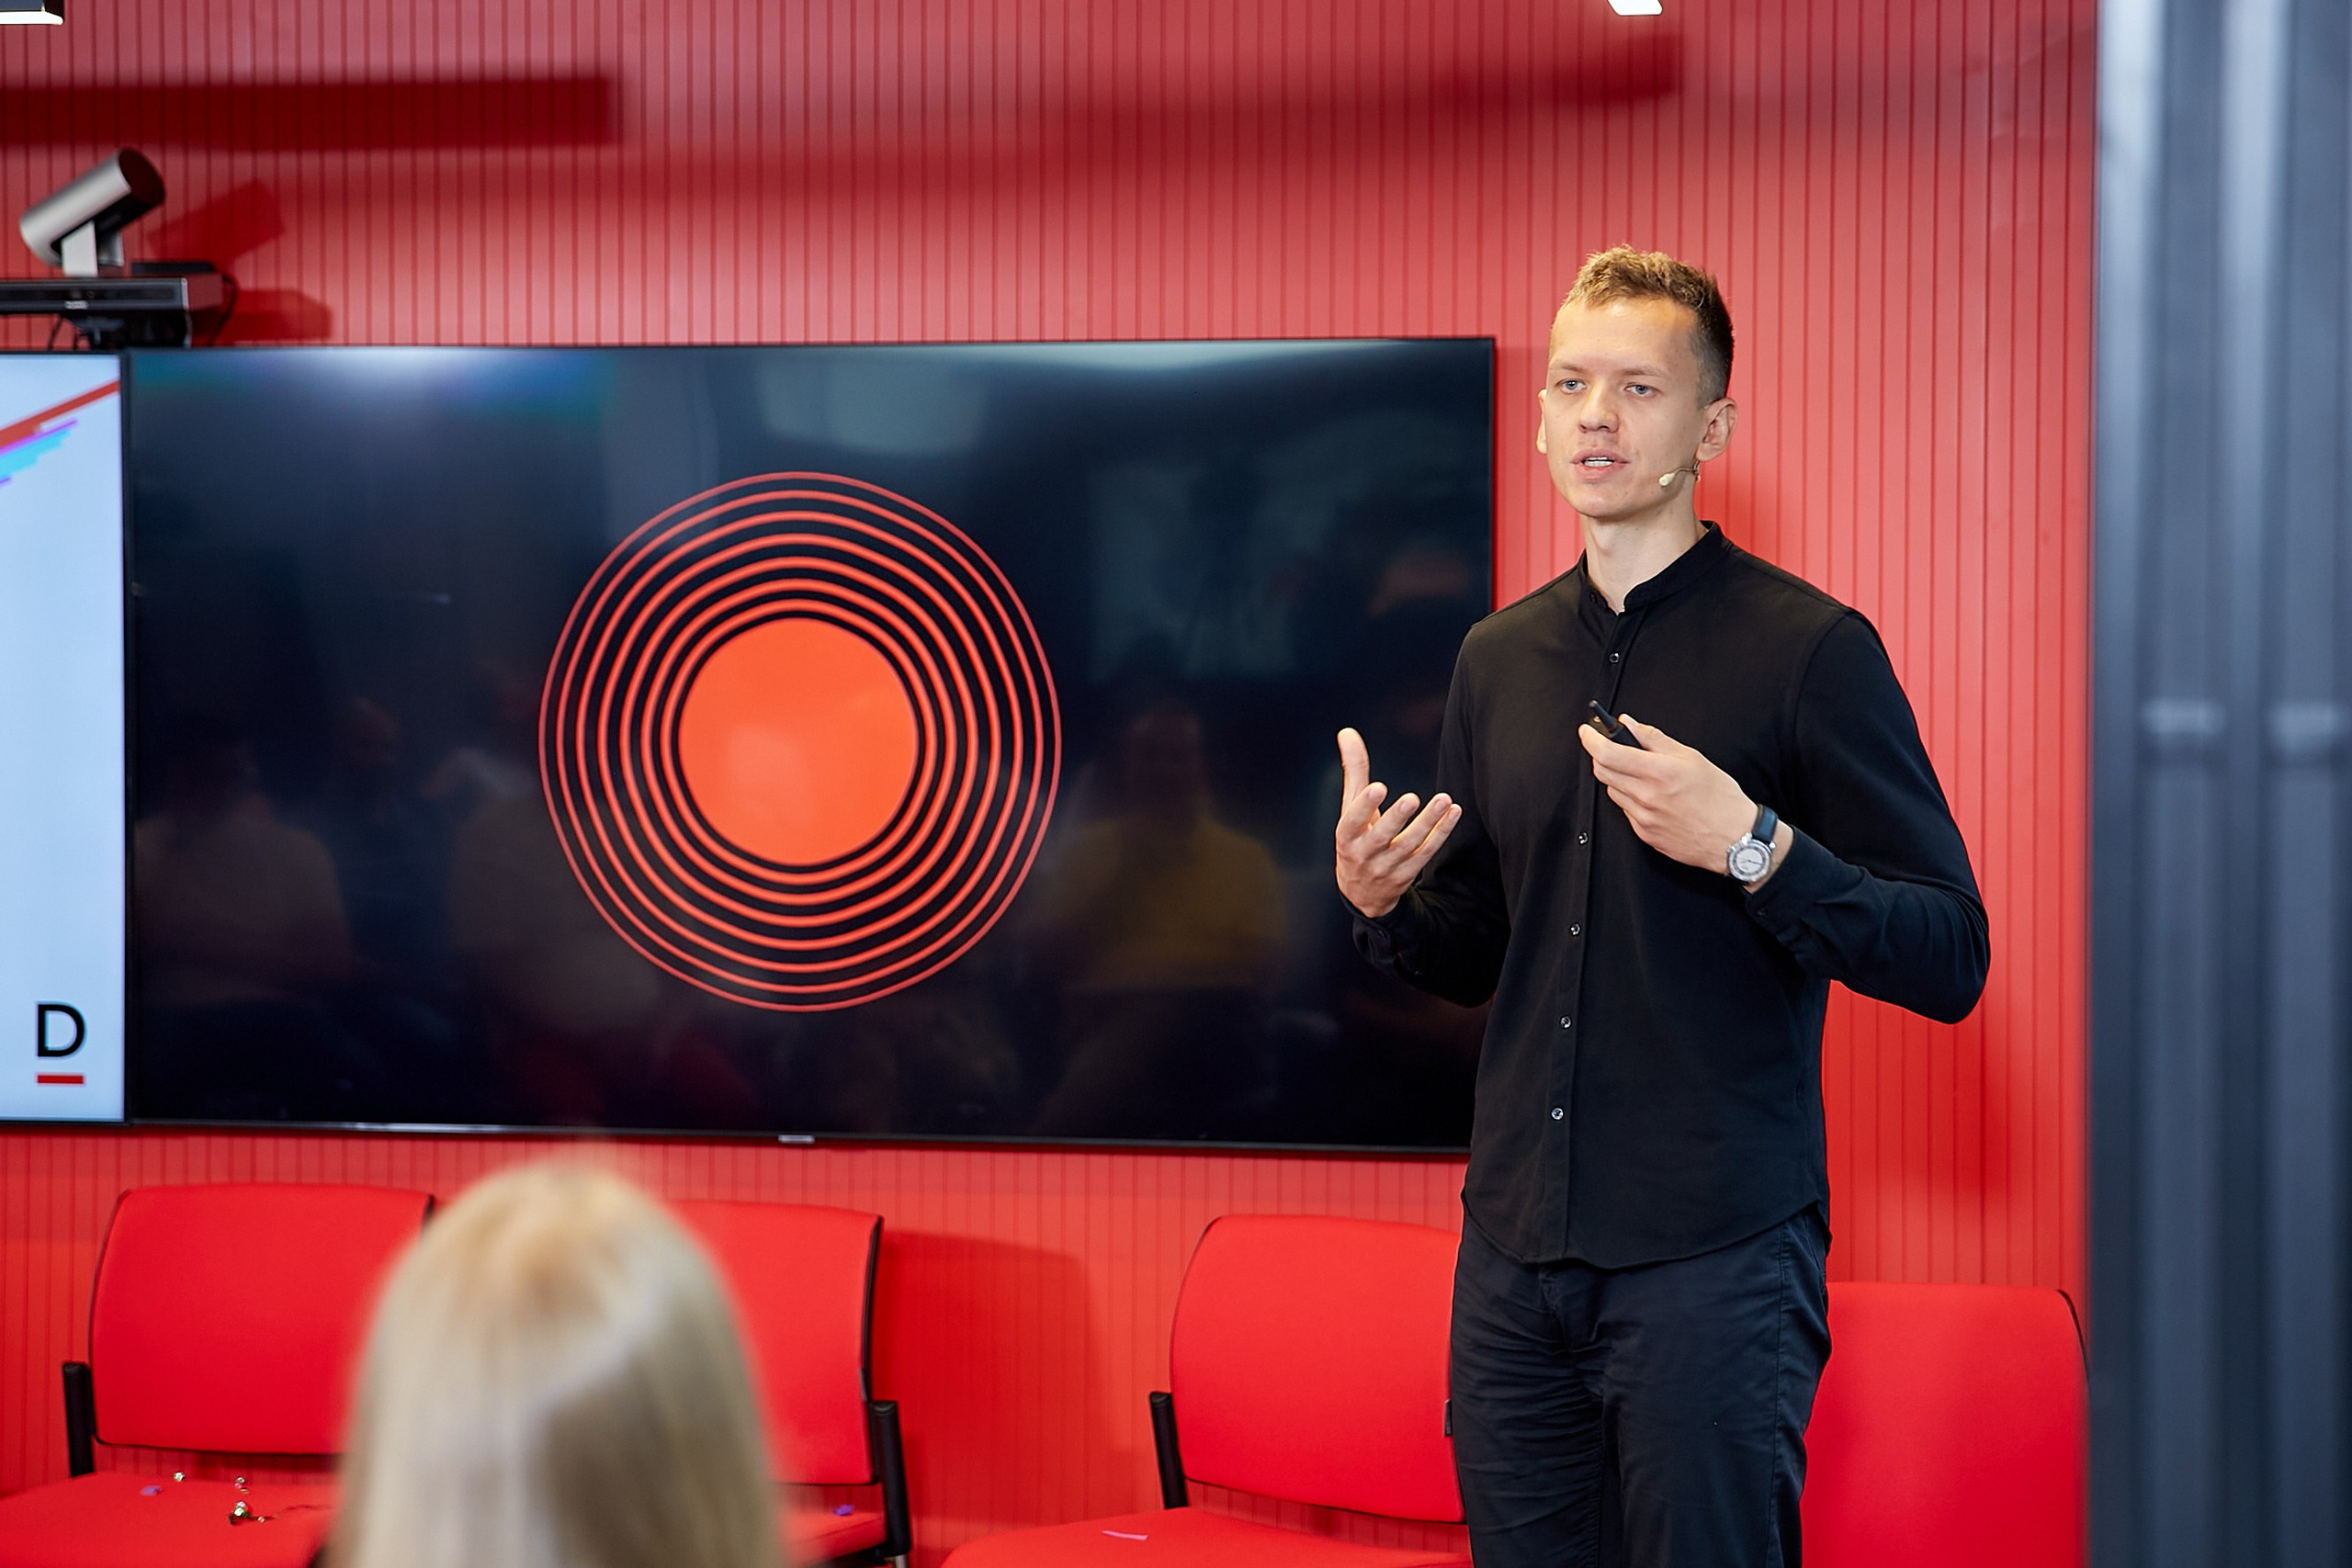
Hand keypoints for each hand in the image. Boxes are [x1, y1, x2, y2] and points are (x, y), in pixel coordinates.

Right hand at [1334, 727, 1461, 917]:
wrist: (1361, 892)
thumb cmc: (1356, 838)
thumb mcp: (1348, 808)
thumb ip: (1353, 771)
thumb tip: (1347, 733)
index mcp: (1347, 836)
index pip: (1352, 821)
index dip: (1364, 806)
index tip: (1378, 787)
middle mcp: (1365, 854)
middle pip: (1381, 836)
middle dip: (1396, 818)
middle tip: (1412, 798)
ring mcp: (1387, 867)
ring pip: (1409, 845)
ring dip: (1428, 823)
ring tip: (1443, 800)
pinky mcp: (1407, 874)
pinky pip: (1426, 853)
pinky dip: (1440, 833)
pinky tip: (1452, 813)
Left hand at [1577, 714, 1762, 877]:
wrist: (1734, 838)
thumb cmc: (1720, 798)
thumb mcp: (1692, 758)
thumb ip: (1655, 740)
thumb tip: (1630, 725)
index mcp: (1658, 773)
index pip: (1607, 753)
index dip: (1591, 739)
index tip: (1587, 731)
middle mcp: (1646, 796)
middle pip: (1602, 771)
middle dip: (1603, 756)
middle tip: (1615, 749)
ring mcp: (1643, 817)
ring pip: (1613, 790)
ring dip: (1620, 778)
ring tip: (1645, 776)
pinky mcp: (1644, 833)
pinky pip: (1626, 810)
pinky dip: (1632, 798)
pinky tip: (1654, 797)